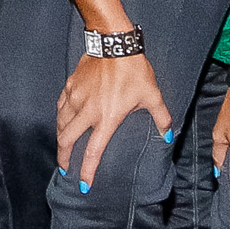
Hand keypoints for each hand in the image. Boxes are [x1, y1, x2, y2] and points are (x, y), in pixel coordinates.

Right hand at [53, 49, 169, 186]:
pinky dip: (60, 117)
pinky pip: (61, 107)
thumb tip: (168, 135)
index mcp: (107, 118)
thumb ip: (161, 118)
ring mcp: (76, 98)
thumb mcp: (151, 95)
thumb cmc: (134, 70)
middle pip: (67, 140)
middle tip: (65, 167)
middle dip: (64, 157)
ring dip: (61, 138)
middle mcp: (87, 112)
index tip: (83, 184)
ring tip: (63, 146)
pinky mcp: (70, 86)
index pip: (93, 152)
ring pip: (61, 124)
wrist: (114, 44)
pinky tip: (62, 119)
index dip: (87, 170)